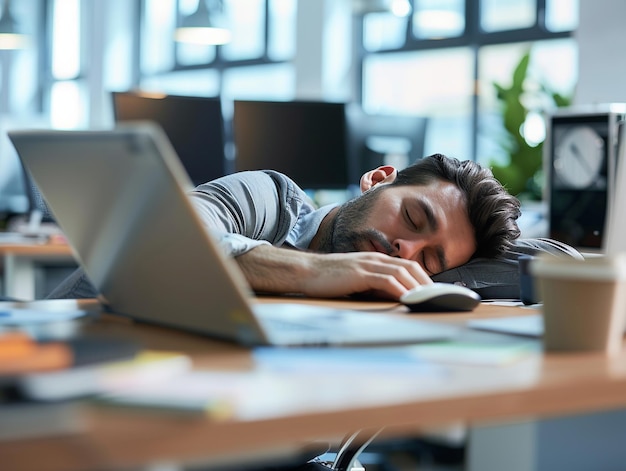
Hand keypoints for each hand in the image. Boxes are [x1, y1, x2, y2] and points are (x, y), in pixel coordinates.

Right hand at [236, 245, 431, 299]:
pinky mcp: (359, 273)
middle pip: (410, 268)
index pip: (407, 267)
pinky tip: (409, 299)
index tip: (435, 293)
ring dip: (418, 287)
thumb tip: (393, 299)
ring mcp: (367, 264)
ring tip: (431, 300)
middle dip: (428, 283)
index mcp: (375, 260)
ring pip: (402, 273)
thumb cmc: (328, 280)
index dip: (424, 279)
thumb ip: (373, 287)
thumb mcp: (356, 282)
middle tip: (441, 298)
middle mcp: (375, 259)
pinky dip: (400, 290)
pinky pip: (386, 281)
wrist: (305, 272)